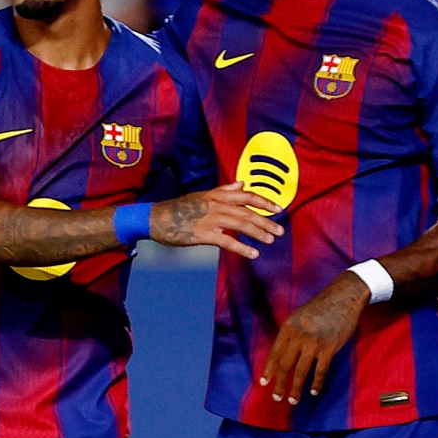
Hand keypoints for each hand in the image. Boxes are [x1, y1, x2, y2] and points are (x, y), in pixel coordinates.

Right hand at [149, 181, 283, 258]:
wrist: (156, 218)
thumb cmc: (178, 208)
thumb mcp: (201, 195)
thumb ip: (223, 190)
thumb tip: (241, 183)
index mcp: (216, 195)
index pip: (246, 196)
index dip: (264, 201)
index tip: (278, 208)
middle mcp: (216, 205)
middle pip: (247, 212)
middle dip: (266, 221)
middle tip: (280, 231)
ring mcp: (210, 219)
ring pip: (241, 225)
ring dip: (258, 233)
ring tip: (270, 240)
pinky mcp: (204, 234)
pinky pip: (227, 242)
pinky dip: (242, 248)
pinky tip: (253, 254)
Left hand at [260, 271, 368, 404]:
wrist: (343, 297)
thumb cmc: (321, 307)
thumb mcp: (299, 315)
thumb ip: (291, 333)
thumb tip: (283, 353)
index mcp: (288, 326)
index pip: (275, 353)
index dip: (268, 370)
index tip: (264, 383)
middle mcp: (298, 335)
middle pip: (285, 365)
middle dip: (280, 384)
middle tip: (276, 398)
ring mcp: (314, 342)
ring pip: (301, 371)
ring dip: (295, 389)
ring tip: (292, 401)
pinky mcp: (330, 348)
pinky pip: (320, 371)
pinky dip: (316, 384)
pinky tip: (313, 392)